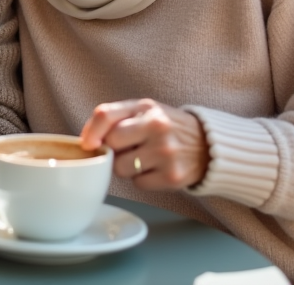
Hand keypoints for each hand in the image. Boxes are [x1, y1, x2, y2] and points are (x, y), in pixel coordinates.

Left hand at [79, 98, 208, 190]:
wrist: (208, 145)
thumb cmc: (166, 126)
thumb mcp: (143, 111)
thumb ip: (113, 117)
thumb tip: (85, 140)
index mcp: (146, 108)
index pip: (105, 115)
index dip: (91, 131)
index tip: (87, 144)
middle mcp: (157, 128)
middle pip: (111, 145)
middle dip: (114, 150)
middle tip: (128, 148)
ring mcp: (166, 153)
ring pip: (121, 168)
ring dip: (127, 166)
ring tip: (144, 157)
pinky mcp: (173, 177)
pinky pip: (139, 184)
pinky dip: (142, 179)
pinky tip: (156, 169)